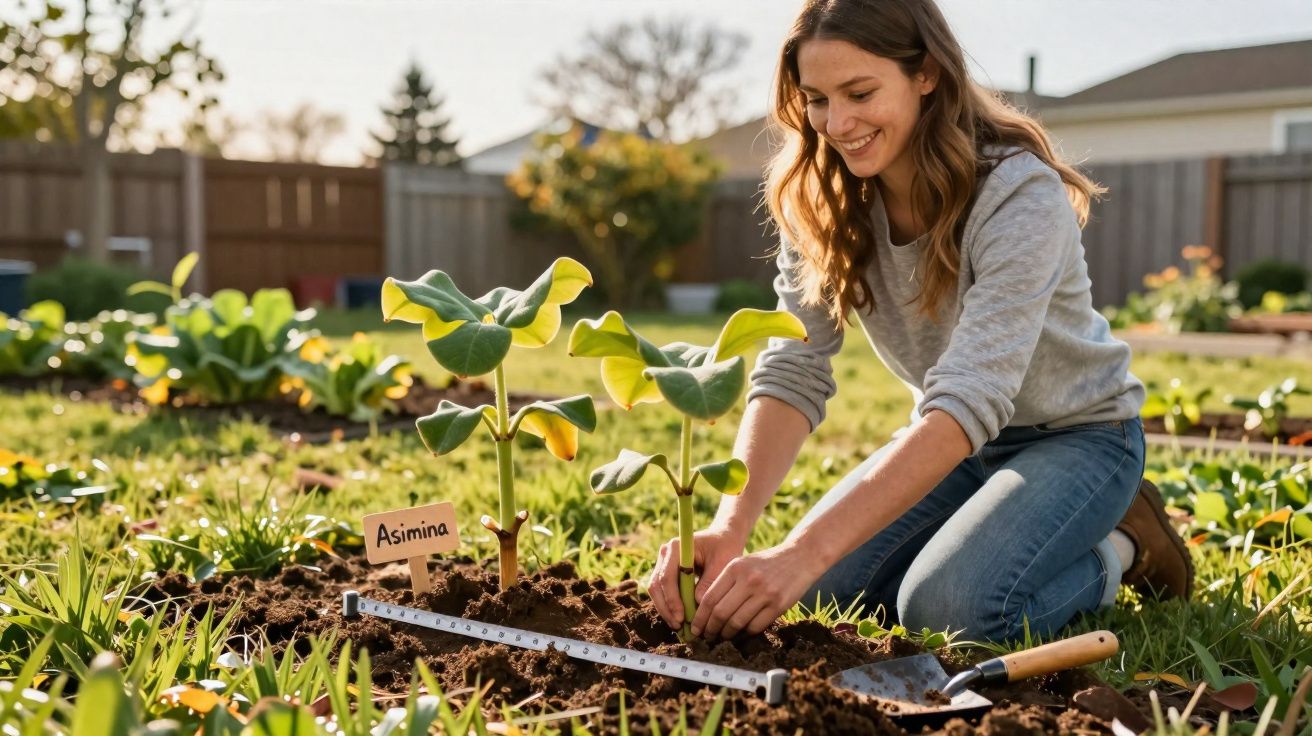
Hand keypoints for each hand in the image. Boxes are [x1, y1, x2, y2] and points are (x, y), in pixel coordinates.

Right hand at [649, 526, 746, 630]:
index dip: (672, 599)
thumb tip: (697, 604)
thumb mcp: (722, 563)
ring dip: (666, 610)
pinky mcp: (666, 572)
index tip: (681, 617)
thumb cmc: (724, 548)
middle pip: (657, 585)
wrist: (723, 538)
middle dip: (666, 608)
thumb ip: (709, 582)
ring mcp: (663, 563)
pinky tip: (680, 620)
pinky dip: (669, 606)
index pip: (667, 577)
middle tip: (678, 626)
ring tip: (679, 627)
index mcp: (676, 547)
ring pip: (657, 591)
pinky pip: (663, 592)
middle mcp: (665, 554)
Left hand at [690, 540, 826, 639]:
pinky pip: (755, 626)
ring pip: (737, 622)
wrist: (800, 557)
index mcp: (735, 568)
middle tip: (707, 636)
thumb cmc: (765, 563)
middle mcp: (749, 580)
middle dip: (710, 629)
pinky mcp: (779, 605)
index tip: (695, 627)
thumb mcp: (742, 564)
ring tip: (722, 636)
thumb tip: (705, 610)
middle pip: (721, 613)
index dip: (700, 617)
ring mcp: (765, 593)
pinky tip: (742, 632)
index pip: (710, 598)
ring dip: (727, 634)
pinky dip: (745, 632)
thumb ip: (725, 583)